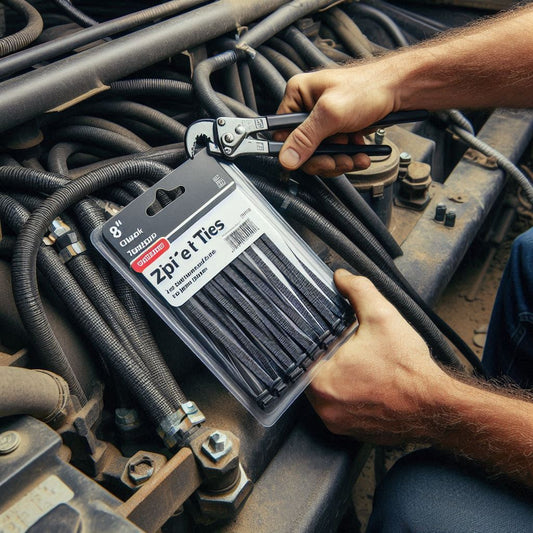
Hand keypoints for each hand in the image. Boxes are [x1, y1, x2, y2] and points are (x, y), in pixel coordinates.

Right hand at [276, 61, 399, 176]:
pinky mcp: (337, 130)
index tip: (311, 159)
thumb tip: (286, 158)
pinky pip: (334, 153)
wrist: (400, 90)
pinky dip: (347, 157)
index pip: (282, 132)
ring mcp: (323, 121)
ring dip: (338, 160)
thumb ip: (306, 138)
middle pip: (302, 148)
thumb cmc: (369, 88)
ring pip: (320, 154)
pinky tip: (359, 154)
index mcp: (298, 95)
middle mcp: (307, 108)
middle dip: (324, 158)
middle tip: (337, 160)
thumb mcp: (332, 114)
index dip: (295, 150)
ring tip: (354, 157)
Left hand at [307, 270, 449, 444]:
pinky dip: (354, 395)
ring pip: (331, 392)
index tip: (328, 335)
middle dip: (331, 358)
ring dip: (342, 377)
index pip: (303, 356)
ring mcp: (340, 424)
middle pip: (316, 374)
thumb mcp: (381, 316)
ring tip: (362, 363)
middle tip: (348, 346)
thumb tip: (340, 276)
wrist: (437, 405)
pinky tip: (370, 382)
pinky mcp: (356, 433)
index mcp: (320, 382)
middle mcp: (324, 409)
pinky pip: (346, 408)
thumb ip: (357, 291)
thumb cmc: (407, 367)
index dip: (316, 341)